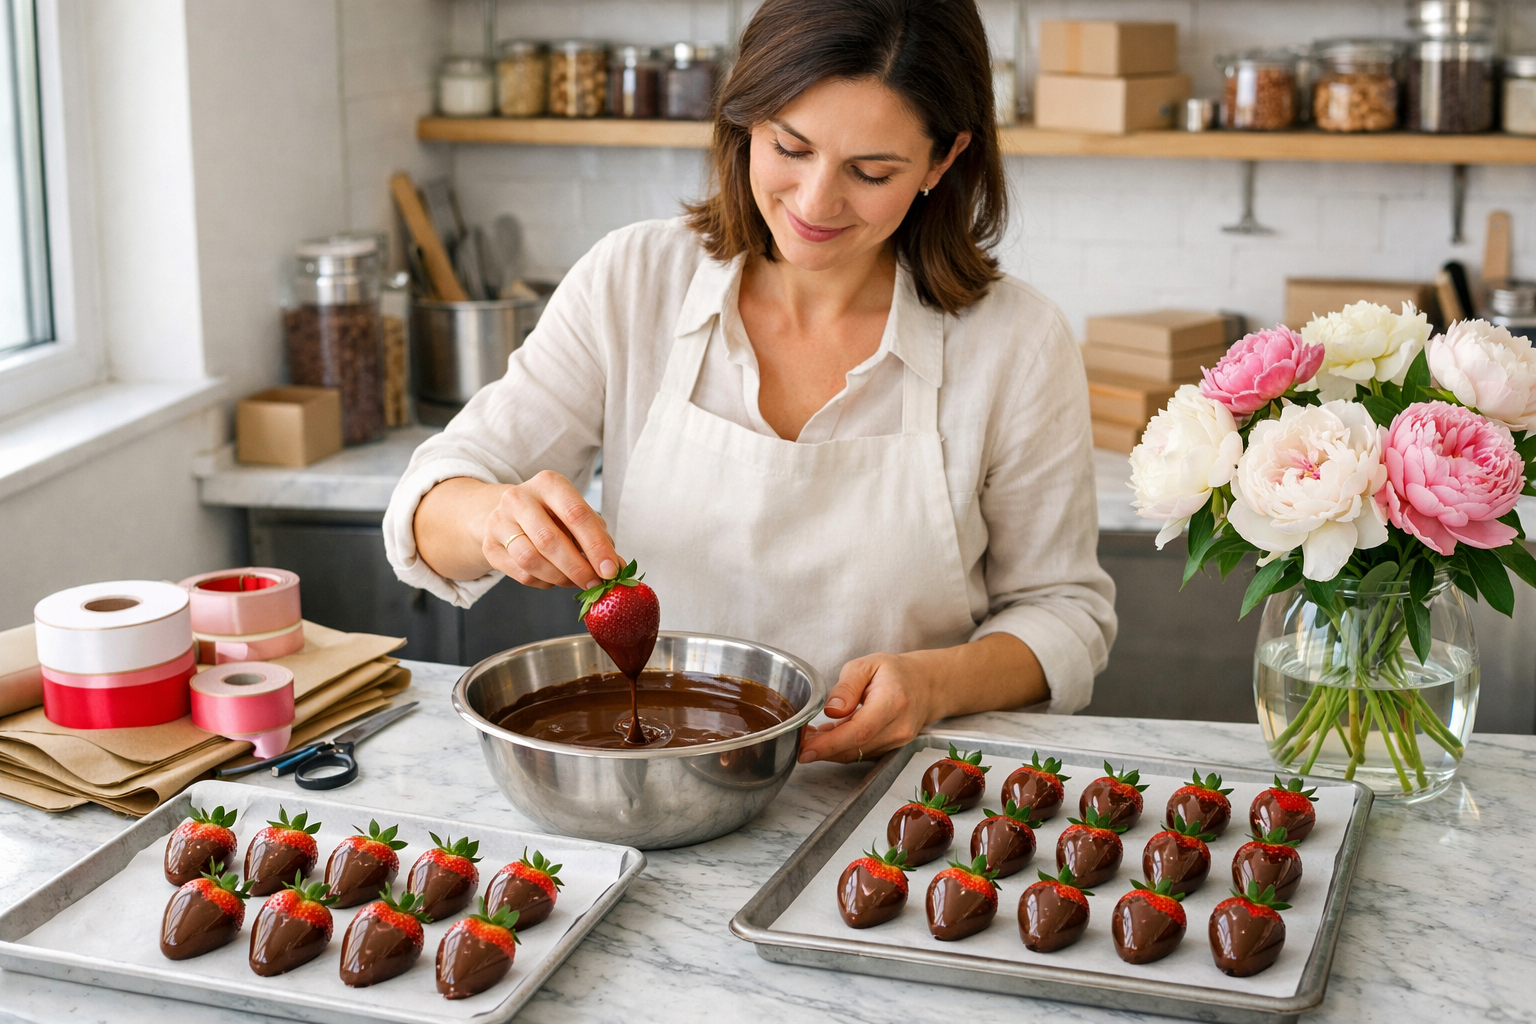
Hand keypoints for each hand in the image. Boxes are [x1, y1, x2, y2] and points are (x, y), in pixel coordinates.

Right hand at [482, 471, 621, 589]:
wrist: (508, 514)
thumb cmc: (552, 515)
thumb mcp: (577, 515)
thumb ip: (598, 538)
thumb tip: (617, 568)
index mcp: (549, 483)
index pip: (576, 515)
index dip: (596, 546)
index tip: (610, 570)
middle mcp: (519, 497)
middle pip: (550, 540)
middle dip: (577, 567)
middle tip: (594, 583)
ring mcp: (499, 521)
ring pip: (531, 560)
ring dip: (559, 577)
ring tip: (575, 581)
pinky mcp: (489, 546)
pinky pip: (520, 573)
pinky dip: (544, 582)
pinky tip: (554, 578)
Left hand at [797, 653, 940, 763]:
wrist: (927, 685)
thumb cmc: (897, 672)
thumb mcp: (868, 665)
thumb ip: (847, 686)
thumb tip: (831, 709)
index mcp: (893, 702)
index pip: (859, 731)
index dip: (829, 744)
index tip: (806, 749)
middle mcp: (898, 727)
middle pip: (854, 747)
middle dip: (822, 748)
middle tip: (799, 740)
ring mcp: (897, 742)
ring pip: (855, 754)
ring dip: (829, 749)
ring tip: (810, 736)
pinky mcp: (891, 749)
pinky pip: (861, 753)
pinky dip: (842, 748)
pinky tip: (828, 736)